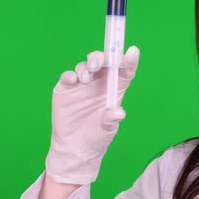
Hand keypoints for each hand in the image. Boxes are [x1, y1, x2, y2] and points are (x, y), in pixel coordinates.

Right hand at [45, 46, 139, 183]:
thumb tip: (118, 113)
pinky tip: (73, 80)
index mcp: (116, 88)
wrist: (74, 147)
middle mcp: (100, 83)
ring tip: (85, 79)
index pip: (125, 71)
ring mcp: (82, 84)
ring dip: (86, 67)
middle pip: (104, 62)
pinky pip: (68, 76)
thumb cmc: (97, 136)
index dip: (129, 60)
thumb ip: (111, 120)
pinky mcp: (66, 88)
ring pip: (86, 65)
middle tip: (97, 64)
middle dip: (101, 58)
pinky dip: (70, 75)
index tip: (132, 51)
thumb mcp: (107, 130)